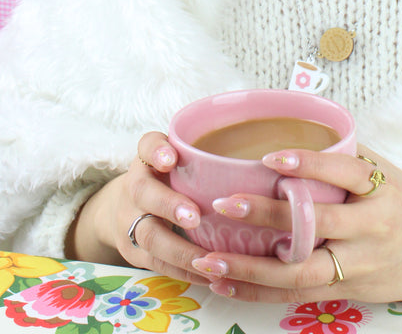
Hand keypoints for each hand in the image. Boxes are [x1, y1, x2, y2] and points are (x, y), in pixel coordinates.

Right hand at [66, 131, 208, 283]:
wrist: (126, 207)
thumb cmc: (168, 179)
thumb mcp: (177, 161)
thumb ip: (203, 156)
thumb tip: (255, 162)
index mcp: (147, 159)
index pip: (147, 146)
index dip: (157, 152)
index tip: (171, 158)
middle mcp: (134, 186)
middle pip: (144, 193)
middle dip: (169, 206)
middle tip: (195, 218)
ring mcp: (129, 220)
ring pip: (150, 236)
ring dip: (181, 250)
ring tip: (209, 260)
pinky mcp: (133, 251)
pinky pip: (157, 264)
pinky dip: (182, 271)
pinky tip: (207, 275)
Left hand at [196, 145, 401, 310]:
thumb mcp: (390, 174)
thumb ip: (349, 157)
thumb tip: (298, 124)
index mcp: (382, 194)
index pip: (346, 173)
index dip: (310, 164)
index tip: (271, 157)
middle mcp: (371, 232)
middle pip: (315, 227)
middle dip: (267, 217)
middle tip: (223, 204)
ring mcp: (357, 267)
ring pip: (299, 273)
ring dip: (250, 267)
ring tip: (209, 257)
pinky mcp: (345, 293)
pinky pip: (296, 296)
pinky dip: (258, 292)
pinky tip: (224, 283)